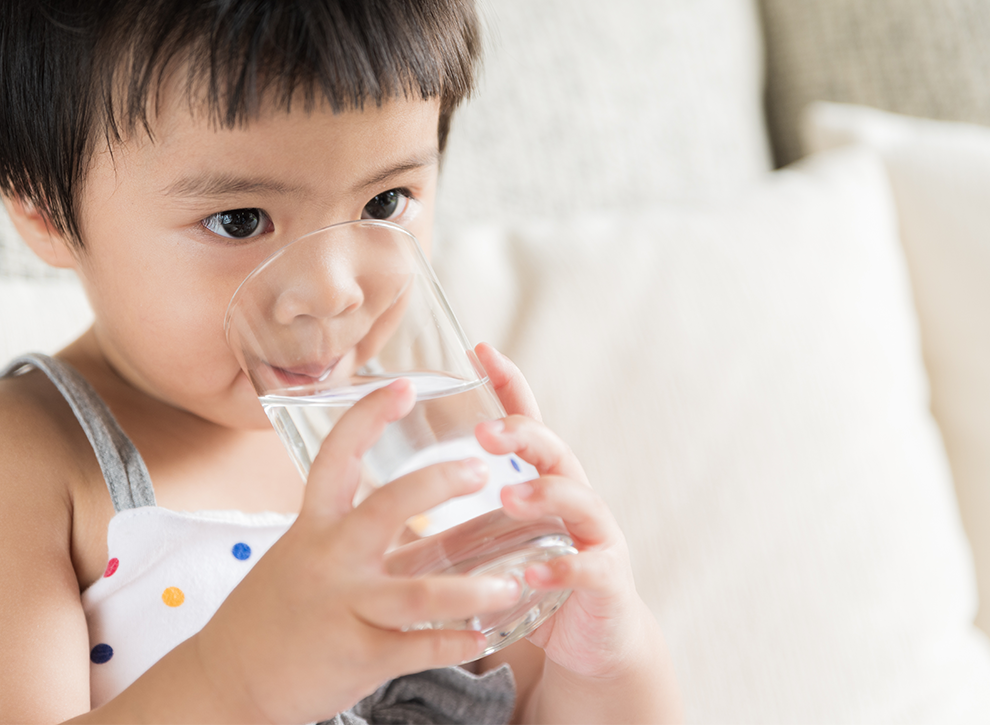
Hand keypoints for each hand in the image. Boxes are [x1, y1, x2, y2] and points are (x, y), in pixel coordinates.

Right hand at [194, 379, 522, 723]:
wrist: (229, 680)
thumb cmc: (276, 610)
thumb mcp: (305, 555)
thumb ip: (355, 531)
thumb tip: (412, 505)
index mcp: (315, 525)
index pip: (338, 456)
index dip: (370, 416)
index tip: (405, 384)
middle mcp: (329, 558)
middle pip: (388, 505)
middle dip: (438, 483)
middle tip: (480, 471)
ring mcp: (344, 607)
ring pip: (420, 592)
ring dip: (473, 589)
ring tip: (512, 584)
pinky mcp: (356, 656)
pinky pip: (417, 648)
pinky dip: (456, 642)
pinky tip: (485, 636)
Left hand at [472, 344, 656, 681]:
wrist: (594, 639)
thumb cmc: (533, 582)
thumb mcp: (492, 546)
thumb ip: (455, 521)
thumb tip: (383, 503)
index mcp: (542, 482)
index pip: (527, 422)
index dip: (508, 384)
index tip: (479, 350)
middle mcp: (573, 498)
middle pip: (554, 450)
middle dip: (522, 434)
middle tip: (485, 432)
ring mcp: (595, 536)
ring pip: (578, 500)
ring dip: (544, 494)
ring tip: (509, 496)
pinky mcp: (607, 580)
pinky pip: (588, 568)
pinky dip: (561, 568)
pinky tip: (532, 572)